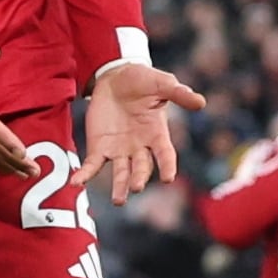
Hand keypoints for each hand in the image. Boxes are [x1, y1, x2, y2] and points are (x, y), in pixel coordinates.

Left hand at [81, 62, 206, 202]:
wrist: (115, 76)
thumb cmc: (143, 80)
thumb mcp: (161, 83)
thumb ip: (178, 93)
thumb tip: (200, 102)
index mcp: (158, 134)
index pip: (165, 154)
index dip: (167, 166)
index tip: (168, 178)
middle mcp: (140, 147)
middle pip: (142, 167)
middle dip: (139, 177)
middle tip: (137, 187)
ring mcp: (119, 150)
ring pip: (120, 173)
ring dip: (119, 187)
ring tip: (118, 200)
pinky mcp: (100, 148)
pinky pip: (93, 165)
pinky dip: (85, 175)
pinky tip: (77, 183)